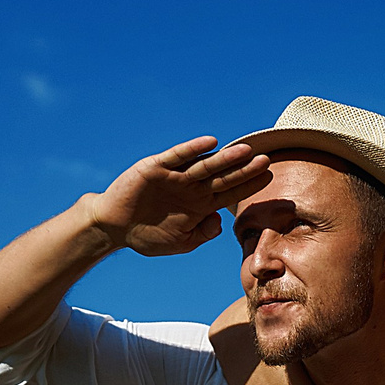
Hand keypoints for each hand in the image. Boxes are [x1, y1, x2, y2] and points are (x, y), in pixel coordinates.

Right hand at [87, 137, 269, 257]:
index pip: (230, 193)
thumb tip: (220, 221)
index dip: (249, 185)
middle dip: (245, 170)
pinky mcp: (157, 168)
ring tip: (246, 151)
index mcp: (200, 205)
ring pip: (205, 165)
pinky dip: (193, 149)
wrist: (114, 227)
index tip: (270, 178)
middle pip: (224, 177)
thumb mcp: (180, 242)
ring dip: (226, 159)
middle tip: (267, 161)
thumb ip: (202, 233)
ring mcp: (175, 176)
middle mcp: (192, 187)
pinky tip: (210, 142)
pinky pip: (178, 156)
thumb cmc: (148, 235)